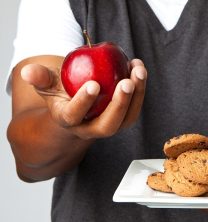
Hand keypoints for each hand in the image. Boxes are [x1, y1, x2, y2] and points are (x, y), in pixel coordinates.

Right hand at [21, 59, 146, 139]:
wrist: (77, 108)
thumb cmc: (61, 94)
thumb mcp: (48, 85)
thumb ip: (40, 78)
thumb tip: (28, 72)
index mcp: (68, 120)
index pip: (74, 115)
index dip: (83, 102)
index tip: (93, 84)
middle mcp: (90, 128)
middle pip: (108, 125)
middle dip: (119, 104)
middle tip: (127, 82)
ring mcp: (109, 125)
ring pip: (127, 118)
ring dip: (137, 95)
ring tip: (138, 69)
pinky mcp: (123, 118)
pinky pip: (135, 107)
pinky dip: (140, 89)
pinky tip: (138, 68)